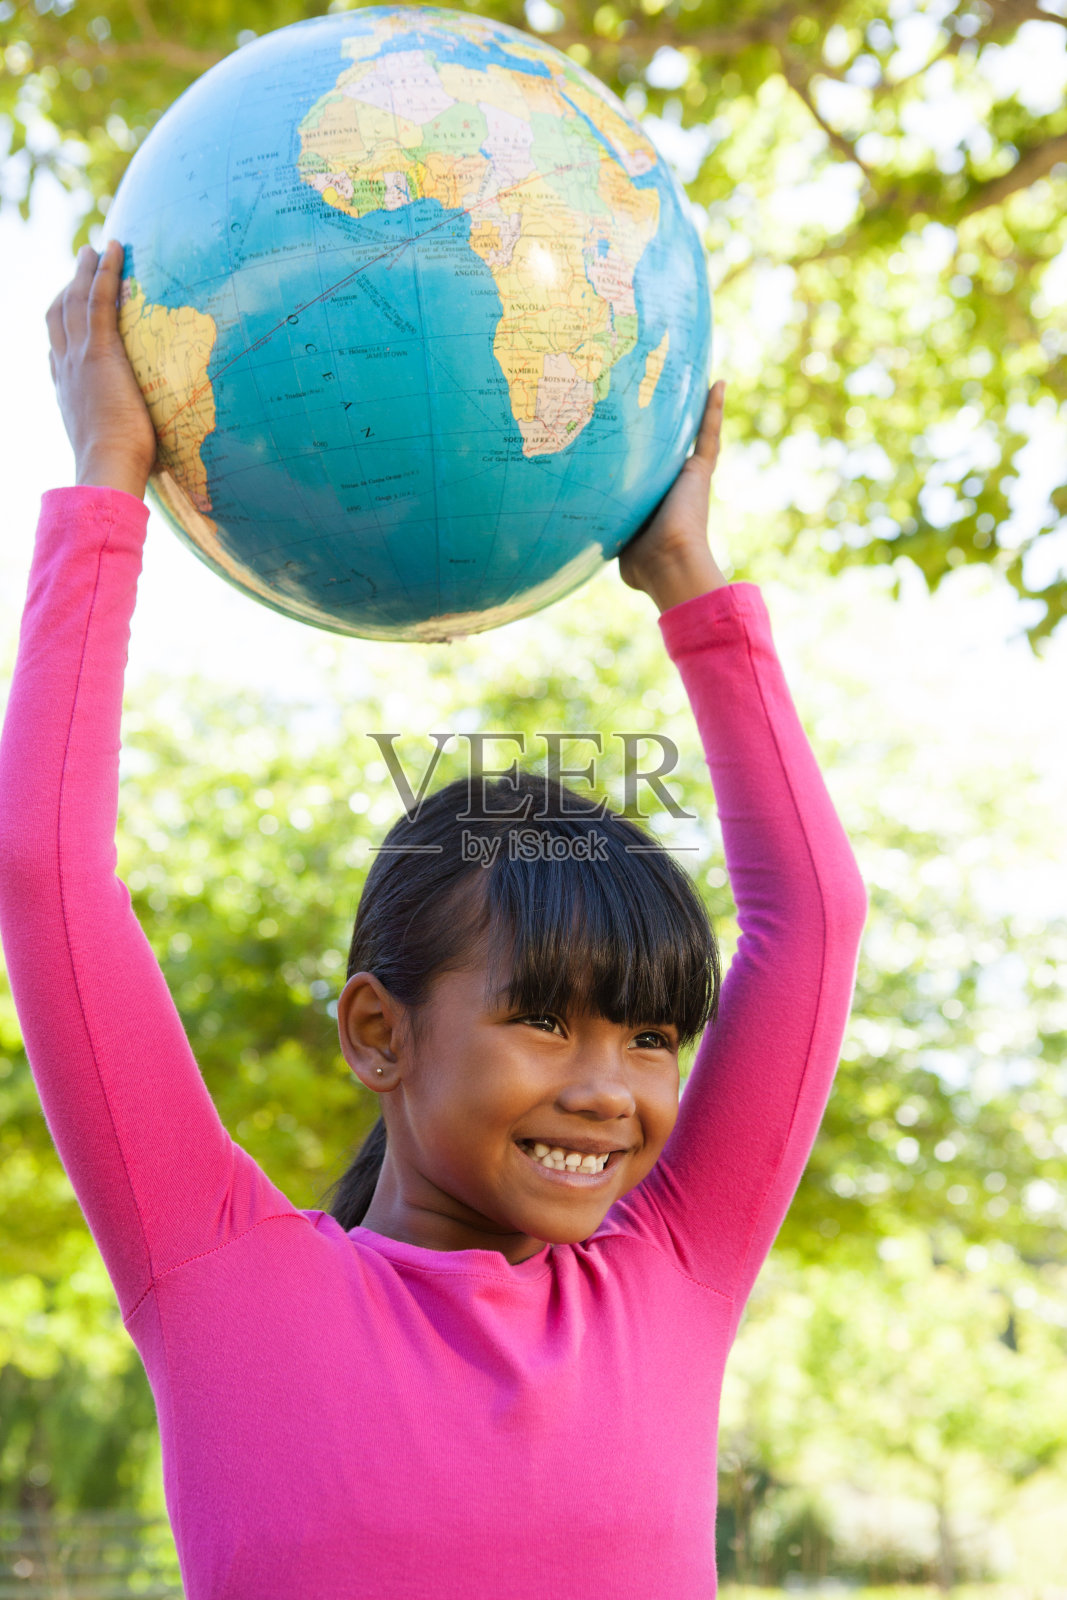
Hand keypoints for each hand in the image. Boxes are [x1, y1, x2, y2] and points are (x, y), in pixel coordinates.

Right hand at [46, 241, 157, 499]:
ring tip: (93, 250)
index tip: (68, 310)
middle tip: (79, 266)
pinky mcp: (99, 352)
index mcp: (67, 391)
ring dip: (84, 270)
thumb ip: (121, 436)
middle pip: (59, 316)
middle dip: (67, 288)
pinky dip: (104, 271)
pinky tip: (114, 250)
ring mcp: (79, 357)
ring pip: (75, 301)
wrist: (107, 469)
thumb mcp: (113, 447)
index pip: (57, 349)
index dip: (61, 326)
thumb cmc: (119, 471)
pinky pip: (99, 299)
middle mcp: (66, 369)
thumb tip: (146, 448)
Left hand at [618, 380, 727, 612]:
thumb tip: (587, 540)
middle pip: (672, 449)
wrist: (667, 563)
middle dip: (673, 425)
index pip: (650, 472)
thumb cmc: (641, 562)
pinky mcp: (700, 471)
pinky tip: (717, 383)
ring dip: (700, 410)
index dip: (645, 455)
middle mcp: (675, 487)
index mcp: (657, 502)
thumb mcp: (618, 542)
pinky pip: (708, 434)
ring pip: (695, 435)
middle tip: (669, 396)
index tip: (637, 435)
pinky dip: (713, 409)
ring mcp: (690, 477)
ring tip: (702, 382)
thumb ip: (610, 532)